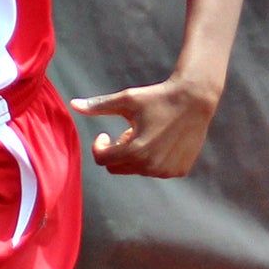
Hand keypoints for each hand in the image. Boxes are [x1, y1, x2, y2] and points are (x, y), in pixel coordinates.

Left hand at [71, 77, 220, 176]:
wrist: (195, 99)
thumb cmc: (158, 97)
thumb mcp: (127, 100)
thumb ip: (98, 106)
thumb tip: (73, 103)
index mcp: (134, 151)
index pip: (103, 160)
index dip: (100, 146)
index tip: (105, 134)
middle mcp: (150, 166)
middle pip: (118, 168)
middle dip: (117, 152)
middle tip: (127, 133)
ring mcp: (166, 170)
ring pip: (138, 169)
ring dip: (136, 155)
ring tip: (147, 134)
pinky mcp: (179, 171)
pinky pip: (157, 170)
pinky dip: (155, 159)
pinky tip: (162, 141)